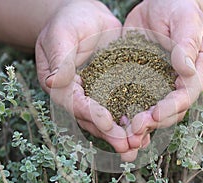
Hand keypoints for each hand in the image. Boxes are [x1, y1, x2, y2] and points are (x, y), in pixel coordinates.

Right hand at [35, 0, 131, 158]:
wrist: (86, 15)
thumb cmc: (68, 21)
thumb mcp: (61, 35)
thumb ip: (59, 58)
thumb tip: (53, 82)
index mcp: (62, 86)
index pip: (75, 104)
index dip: (91, 115)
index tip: (107, 123)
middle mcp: (80, 95)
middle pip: (94, 119)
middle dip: (111, 134)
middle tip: (128, 147)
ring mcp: (98, 93)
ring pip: (111, 117)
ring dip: (125, 132)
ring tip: (140, 144)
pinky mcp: (115, 86)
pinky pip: (125, 104)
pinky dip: (135, 116)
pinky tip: (149, 127)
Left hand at [124, 0, 202, 148]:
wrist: (159, 3)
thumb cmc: (179, 7)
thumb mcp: (186, 20)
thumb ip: (187, 44)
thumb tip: (186, 71)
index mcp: (193, 73)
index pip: (186, 95)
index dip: (171, 107)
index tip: (155, 114)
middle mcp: (175, 83)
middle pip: (168, 110)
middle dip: (152, 122)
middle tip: (134, 129)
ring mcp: (156, 84)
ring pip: (149, 110)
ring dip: (137, 124)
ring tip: (123, 133)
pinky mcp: (138, 80)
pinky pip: (132, 98)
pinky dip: (123, 111)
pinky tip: (111, 118)